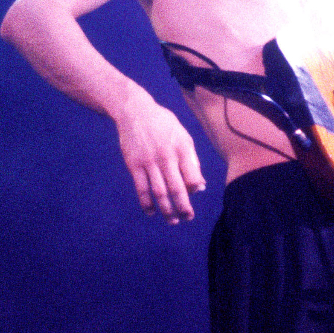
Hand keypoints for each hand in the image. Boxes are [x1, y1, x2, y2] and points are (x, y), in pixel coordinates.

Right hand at [112, 92, 203, 223]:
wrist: (135, 111)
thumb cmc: (164, 125)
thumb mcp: (184, 137)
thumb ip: (192, 161)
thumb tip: (199, 186)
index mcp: (182, 149)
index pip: (192, 176)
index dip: (195, 189)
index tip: (194, 195)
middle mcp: (166, 157)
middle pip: (177, 188)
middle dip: (183, 207)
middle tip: (187, 218)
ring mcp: (149, 162)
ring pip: (159, 192)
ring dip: (166, 209)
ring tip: (172, 220)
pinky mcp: (134, 165)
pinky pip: (141, 188)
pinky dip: (146, 202)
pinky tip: (151, 212)